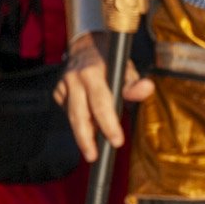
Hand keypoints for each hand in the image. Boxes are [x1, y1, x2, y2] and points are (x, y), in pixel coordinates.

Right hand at [56, 31, 154, 160]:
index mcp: (92, 73)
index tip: (117, 141)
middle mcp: (73, 79)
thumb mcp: (126, 69)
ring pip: (72, 116)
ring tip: (92, 148)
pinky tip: (87, 121)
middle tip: (93, 156)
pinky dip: (79, 120)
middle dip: (86, 138)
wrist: (85, 47)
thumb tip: (147, 89)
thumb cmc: (110, 61)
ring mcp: (62, 86)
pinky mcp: (57, 92)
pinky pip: (68, 112)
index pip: (100, 104)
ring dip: (83, 133)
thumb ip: (135, 84)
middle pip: (78, 115)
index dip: (108, 124)